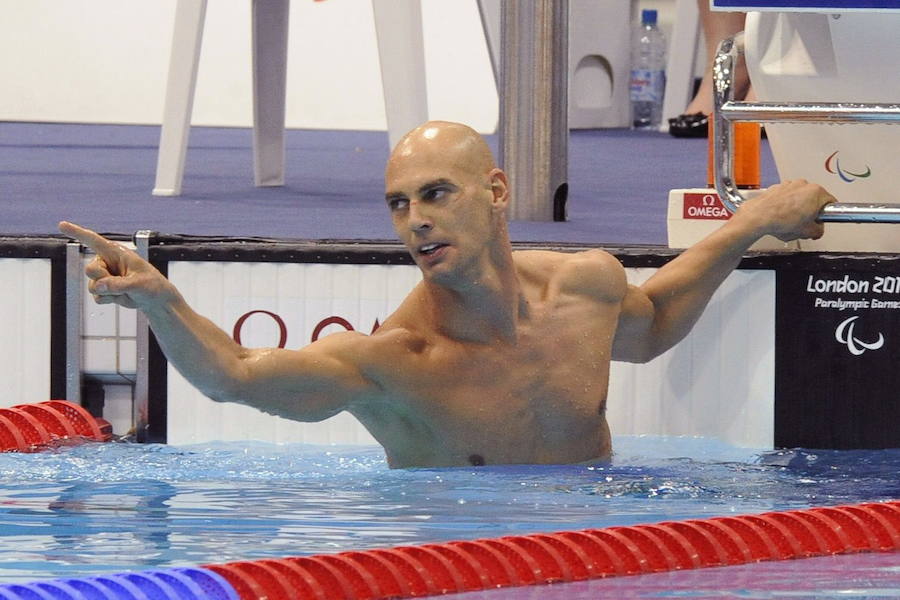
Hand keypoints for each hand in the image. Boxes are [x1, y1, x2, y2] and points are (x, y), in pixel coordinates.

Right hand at [58, 222, 175, 309]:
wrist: (155, 300)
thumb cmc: (152, 285)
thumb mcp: (138, 284)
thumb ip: (118, 284)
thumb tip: (99, 287)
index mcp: (117, 253)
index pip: (93, 241)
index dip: (77, 232)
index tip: (62, 224)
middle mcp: (107, 262)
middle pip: (90, 270)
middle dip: (103, 279)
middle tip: (122, 283)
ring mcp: (104, 276)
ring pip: (92, 286)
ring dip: (108, 292)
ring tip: (125, 290)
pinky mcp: (104, 289)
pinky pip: (96, 296)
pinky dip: (109, 299)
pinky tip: (121, 296)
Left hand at [736, 179, 835, 241]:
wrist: (758, 217)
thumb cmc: (780, 221)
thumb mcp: (807, 232)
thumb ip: (818, 230)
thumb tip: (817, 230)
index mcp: (816, 192)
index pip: (831, 203)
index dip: (826, 216)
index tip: (821, 221)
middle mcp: (803, 184)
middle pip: (814, 200)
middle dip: (810, 213)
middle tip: (805, 225)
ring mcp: (789, 185)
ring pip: (799, 198)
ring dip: (797, 209)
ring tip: (790, 222)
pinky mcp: (777, 188)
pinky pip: (786, 197)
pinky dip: (785, 205)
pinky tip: (780, 217)